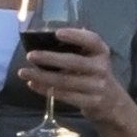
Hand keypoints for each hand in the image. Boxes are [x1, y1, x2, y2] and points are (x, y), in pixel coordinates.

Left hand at [6, 21, 131, 136]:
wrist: (112, 103)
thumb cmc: (95, 74)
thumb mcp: (93, 58)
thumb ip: (77, 49)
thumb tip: (44, 39)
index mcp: (102, 52)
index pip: (92, 40)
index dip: (75, 35)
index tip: (57, 33)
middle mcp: (101, 68)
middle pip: (74, 62)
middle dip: (50, 58)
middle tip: (30, 55)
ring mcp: (97, 87)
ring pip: (65, 81)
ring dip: (42, 77)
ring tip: (23, 72)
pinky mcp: (90, 102)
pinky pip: (64, 96)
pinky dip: (46, 90)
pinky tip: (32, 84)